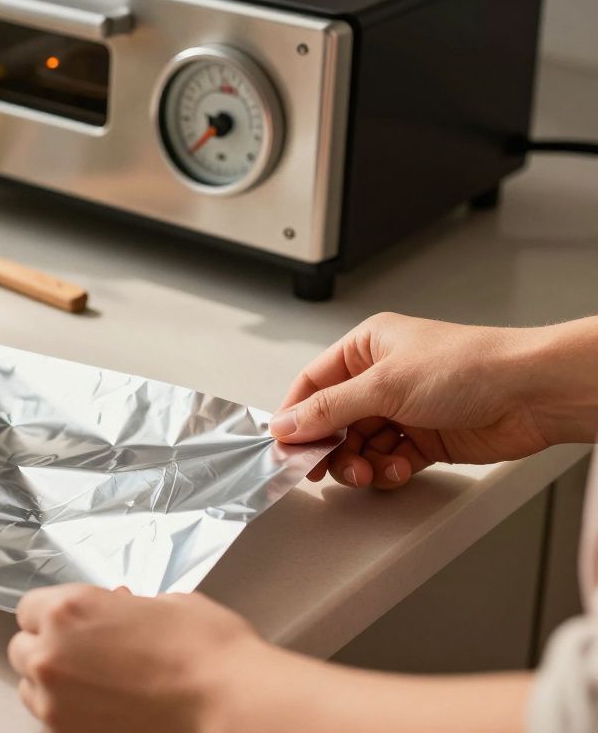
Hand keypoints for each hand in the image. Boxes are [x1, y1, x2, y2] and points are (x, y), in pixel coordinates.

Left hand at [8, 584, 268, 732]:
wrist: (230, 702)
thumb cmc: (205, 648)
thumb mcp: (162, 603)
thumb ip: (120, 607)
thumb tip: (116, 611)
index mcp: (67, 610)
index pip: (28, 608)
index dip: (54, 614)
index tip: (74, 621)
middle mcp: (51, 656)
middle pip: (22, 649)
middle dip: (48, 646)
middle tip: (85, 651)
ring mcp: (57, 704)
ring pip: (31, 689)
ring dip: (54, 682)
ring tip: (95, 683)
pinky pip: (54, 721)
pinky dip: (71, 713)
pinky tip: (106, 707)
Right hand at [273, 312, 597, 488]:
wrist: (531, 394)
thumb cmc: (470, 366)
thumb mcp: (385, 385)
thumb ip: (329, 409)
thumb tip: (287, 423)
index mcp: (367, 347)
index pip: (313, 384)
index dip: (296, 416)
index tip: (285, 445)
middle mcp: (382, 377)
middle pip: (333, 421)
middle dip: (330, 448)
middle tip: (323, 468)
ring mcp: (404, 410)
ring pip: (359, 447)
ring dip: (361, 464)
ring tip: (371, 470)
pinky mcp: (425, 439)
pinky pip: (388, 461)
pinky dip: (389, 470)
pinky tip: (401, 466)